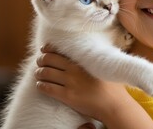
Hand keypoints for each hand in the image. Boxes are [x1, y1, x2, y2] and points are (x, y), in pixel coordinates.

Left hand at [35, 45, 152, 128]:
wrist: (114, 104)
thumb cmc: (112, 86)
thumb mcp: (106, 66)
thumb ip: (98, 58)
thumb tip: (96, 50)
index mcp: (82, 60)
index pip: (59, 50)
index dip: (48, 49)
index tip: (44, 49)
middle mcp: (74, 69)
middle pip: (48, 59)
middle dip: (41, 60)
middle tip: (40, 62)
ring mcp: (70, 82)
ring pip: (45, 73)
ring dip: (39, 73)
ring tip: (39, 74)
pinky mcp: (67, 96)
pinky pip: (47, 88)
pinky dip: (40, 86)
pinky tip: (40, 85)